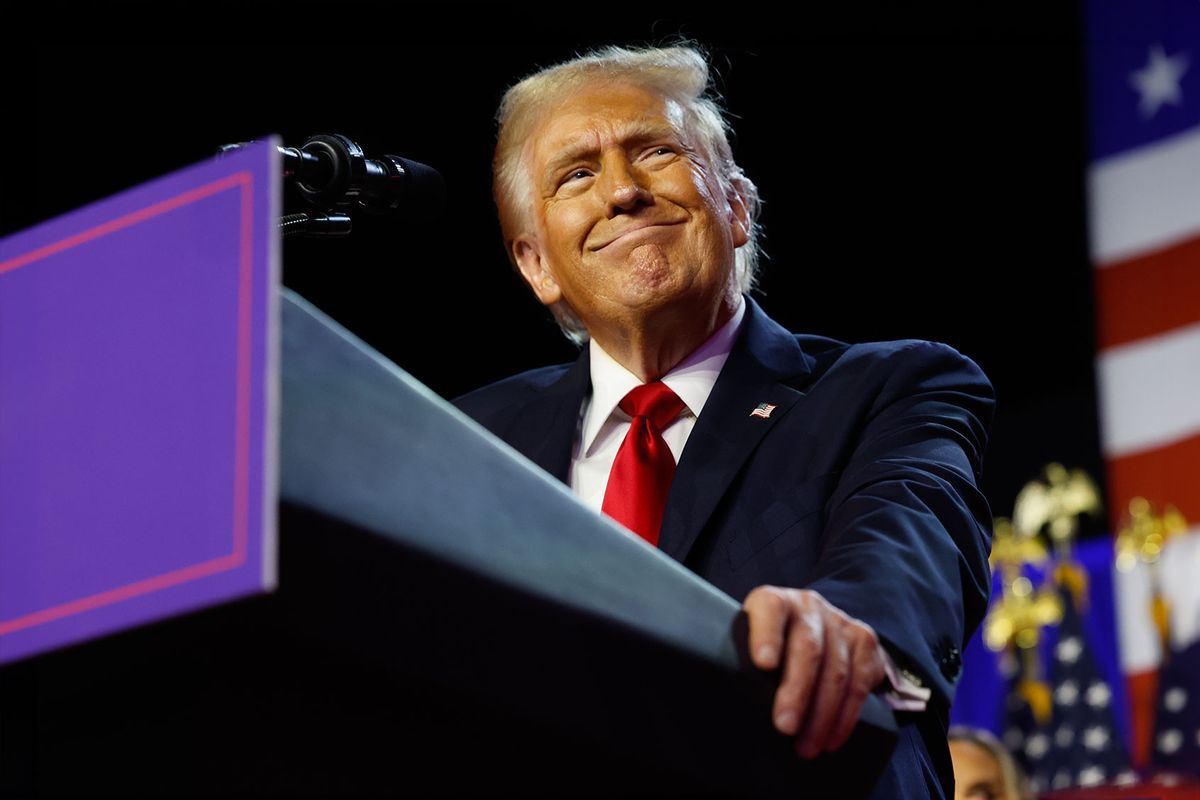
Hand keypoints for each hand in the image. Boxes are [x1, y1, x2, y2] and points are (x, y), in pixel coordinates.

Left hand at [743, 586, 886, 758]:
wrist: (818, 630)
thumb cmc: (771, 647)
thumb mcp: (750, 644)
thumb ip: (742, 663)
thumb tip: (731, 705)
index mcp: (774, 601)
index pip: (770, 609)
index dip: (767, 635)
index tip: (764, 664)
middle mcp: (808, 605)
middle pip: (808, 647)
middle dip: (796, 691)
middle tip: (785, 727)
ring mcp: (839, 621)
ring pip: (836, 671)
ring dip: (821, 715)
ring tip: (806, 746)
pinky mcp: (864, 641)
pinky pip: (859, 683)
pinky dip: (845, 717)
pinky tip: (831, 739)